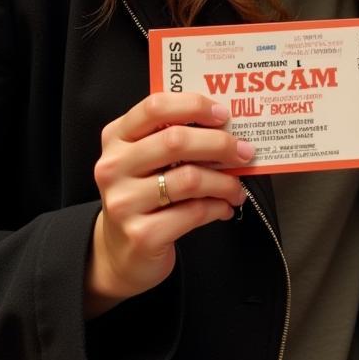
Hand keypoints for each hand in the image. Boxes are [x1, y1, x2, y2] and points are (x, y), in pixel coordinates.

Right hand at [85, 92, 252, 317]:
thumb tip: (228, 126)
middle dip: (220, 144)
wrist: (120, 253)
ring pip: (190, 179)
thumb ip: (174, 137)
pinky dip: (218, 207)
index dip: (194, 106)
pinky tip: (225, 207)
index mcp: (116, 137)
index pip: (155, 107)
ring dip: (225, 182)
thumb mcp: (147, 159)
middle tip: (244, 151)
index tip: (224, 114)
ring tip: (237, 187)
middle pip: (176, 141)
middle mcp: (114, 167)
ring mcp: (124, 202)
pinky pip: (194, 212)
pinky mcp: (141, 235)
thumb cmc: (143, 194)